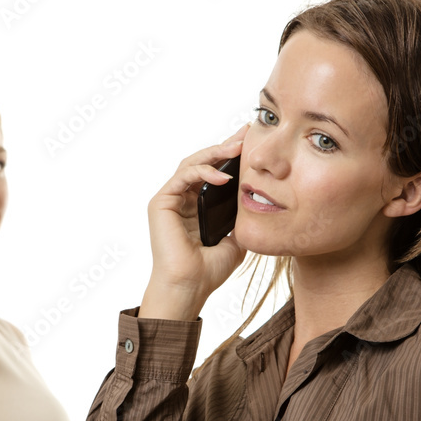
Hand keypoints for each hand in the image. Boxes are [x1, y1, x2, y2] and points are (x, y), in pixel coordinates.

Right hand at [139, 124, 249, 320]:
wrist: (190, 287)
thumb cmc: (209, 270)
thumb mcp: (236, 239)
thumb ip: (241, 220)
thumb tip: (260, 203)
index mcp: (196, 207)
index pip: (213, 173)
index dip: (230, 157)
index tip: (251, 144)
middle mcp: (181, 200)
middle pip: (203, 162)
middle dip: (225, 146)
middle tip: (246, 133)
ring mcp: (169, 200)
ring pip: (192, 163)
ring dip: (215, 153)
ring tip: (238, 147)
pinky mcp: (161, 202)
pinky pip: (183, 176)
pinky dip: (203, 172)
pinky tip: (224, 177)